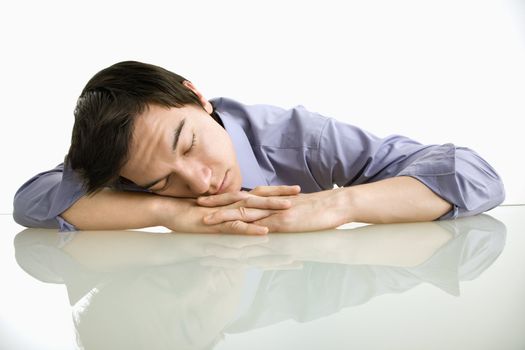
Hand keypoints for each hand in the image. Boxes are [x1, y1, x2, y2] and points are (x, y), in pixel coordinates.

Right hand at [158, 185, 300, 234]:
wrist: (170, 210)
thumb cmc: (193, 212)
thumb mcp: (218, 211)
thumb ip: (233, 211)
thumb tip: (248, 214)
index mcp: (234, 200)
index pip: (260, 193)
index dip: (277, 191)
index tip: (296, 189)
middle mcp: (232, 203)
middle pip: (260, 197)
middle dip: (280, 195)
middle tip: (300, 193)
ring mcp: (225, 213)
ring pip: (252, 210)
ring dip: (271, 209)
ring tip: (289, 209)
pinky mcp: (216, 225)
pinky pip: (236, 227)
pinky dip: (251, 229)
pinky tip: (264, 231)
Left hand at [200, 187, 352, 231]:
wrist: (334, 204)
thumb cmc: (315, 207)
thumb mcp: (291, 206)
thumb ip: (276, 209)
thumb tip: (266, 215)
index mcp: (268, 197)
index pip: (241, 195)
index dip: (223, 197)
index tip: (208, 199)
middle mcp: (267, 202)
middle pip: (236, 200)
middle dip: (215, 203)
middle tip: (196, 204)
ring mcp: (273, 212)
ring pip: (242, 212)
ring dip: (222, 217)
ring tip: (205, 221)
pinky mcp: (281, 222)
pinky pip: (259, 227)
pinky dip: (243, 230)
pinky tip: (231, 233)